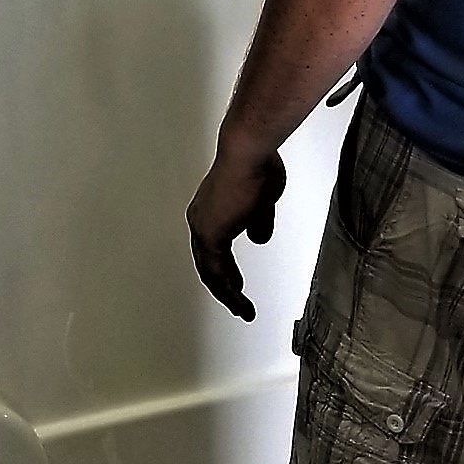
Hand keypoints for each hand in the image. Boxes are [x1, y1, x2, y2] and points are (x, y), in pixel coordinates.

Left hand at [186, 138, 286, 321]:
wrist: (249, 155)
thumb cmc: (256, 167)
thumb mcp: (262, 202)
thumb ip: (258, 222)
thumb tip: (258, 237)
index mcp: (210, 210)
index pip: (213, 248)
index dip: (225, 269)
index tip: (237, 284)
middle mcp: (200, 219)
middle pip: (208, 264)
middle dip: (224, 286)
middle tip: (237, 302)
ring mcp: (203, 228)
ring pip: (211, 272)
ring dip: (227, 293)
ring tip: (241, 309)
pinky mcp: (210, 235)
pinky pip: (217, 273)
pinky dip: (228, 290)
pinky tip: (239, 301)